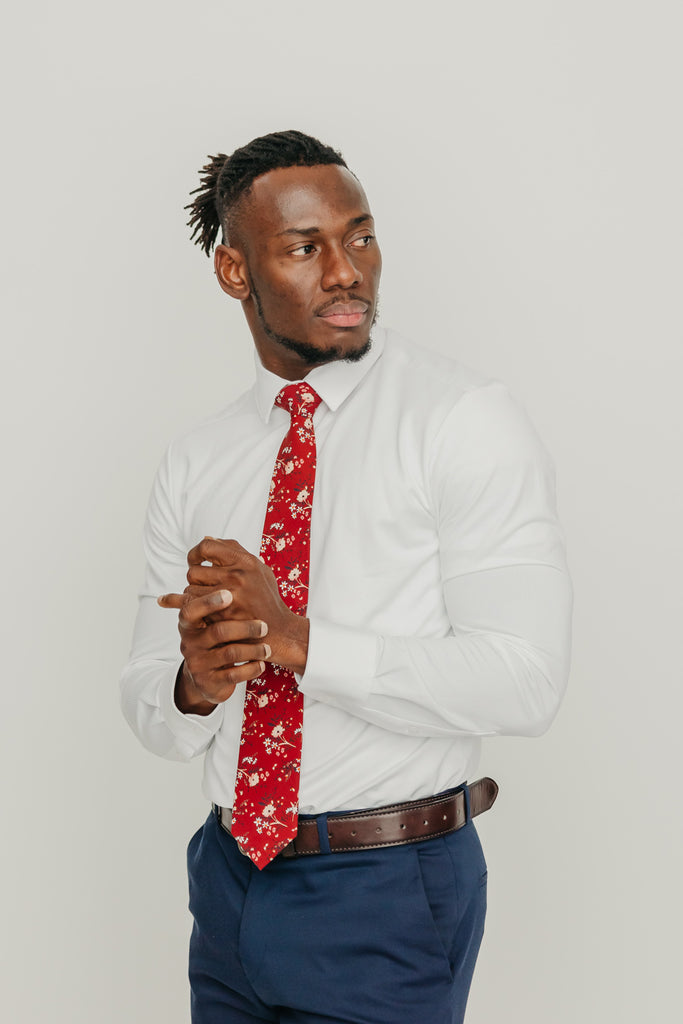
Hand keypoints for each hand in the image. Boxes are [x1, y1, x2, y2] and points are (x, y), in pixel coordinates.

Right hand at [158, 588, 270, 714]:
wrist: (206, 675)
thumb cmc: (211, 637)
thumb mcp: (206, 616)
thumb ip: (211, 584)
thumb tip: (212, 547)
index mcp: (189, 622)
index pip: (193, 609)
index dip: (210, 601)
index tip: (230, 594)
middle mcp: (190, 642)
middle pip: (218, 631)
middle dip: (244, 627)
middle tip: (264, 626)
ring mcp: (199, 663)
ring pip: (230, 654)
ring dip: (253, 649)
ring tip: (267, 648)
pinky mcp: (210, 682)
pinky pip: (233, 675)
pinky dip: (250, 669)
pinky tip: (261, 664)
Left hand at [159, 537, 309, 676]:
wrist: (279, 630)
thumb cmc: (267, 599)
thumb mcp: (259, 571)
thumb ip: (235, 553)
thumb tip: (208, 539)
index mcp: (246, 561)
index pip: (208, 546)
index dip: (195, 553)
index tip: (195, 561)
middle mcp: (238, 574)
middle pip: (195, 570)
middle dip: (195, 580)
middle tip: (203, 587)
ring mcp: (230, 594)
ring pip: (191, 588)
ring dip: (194, 595)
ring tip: (206, 601)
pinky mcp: (223, 613)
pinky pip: (194, 606)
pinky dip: (193, 608)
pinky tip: (200, 610)